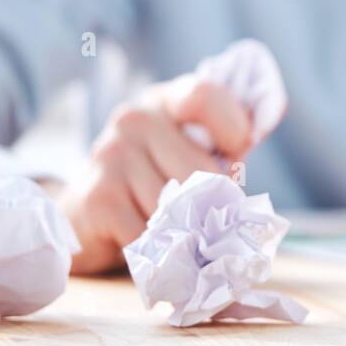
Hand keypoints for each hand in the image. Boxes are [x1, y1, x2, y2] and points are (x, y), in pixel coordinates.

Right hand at [56, 74, 252, 273]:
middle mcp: (135, 119)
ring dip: (181, 230)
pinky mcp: (97, 197)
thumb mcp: (196, 151)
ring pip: (177, 209)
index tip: (234, 154)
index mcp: (167, 100)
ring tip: (170, 229)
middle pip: (201, 171)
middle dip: (210, 202)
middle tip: (200, 213)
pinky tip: (146, 243)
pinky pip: (148, 235)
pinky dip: (156, 250)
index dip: (231, 127)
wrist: (88, 216)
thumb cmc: (159, 180)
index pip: (204, 95)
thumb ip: (230, 144)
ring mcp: (111, 155)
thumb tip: (256, 135)